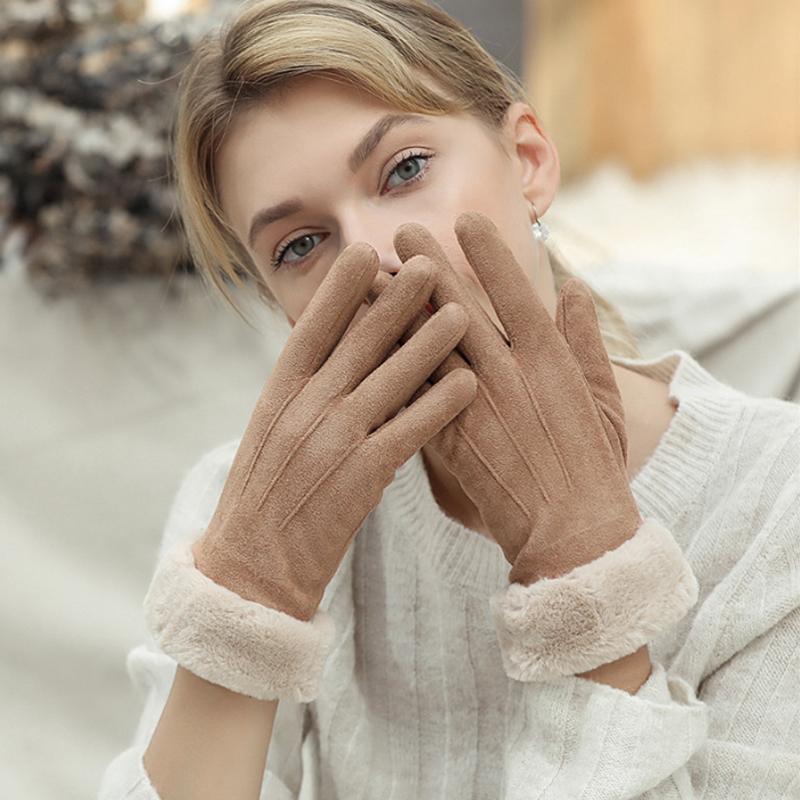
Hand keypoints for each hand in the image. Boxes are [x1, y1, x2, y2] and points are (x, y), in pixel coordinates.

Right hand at [192, 242, 476, 620]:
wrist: (251, 570)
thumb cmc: (264, 500)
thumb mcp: (270, 435)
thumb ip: (301, 395)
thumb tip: (332, 355)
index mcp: (277, 396)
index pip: (310, 330)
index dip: (340, 290)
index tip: (366, 253)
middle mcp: (304, 410)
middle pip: (356, 344)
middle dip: (395, 301)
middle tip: (428, 263)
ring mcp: (332, 442)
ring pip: (389, 381)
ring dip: (429, 344)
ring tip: (463, 312)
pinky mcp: (360, 478)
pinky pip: (407, 433)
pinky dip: (438, 407)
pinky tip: (468, 384)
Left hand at [367, 211, 641, 586]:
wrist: (571, 535)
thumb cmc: (594, 467)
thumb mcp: (602, 400)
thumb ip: (586, 341)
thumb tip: (575, 288)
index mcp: (550, 363)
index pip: (515, 294)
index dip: (489, 254)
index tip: (466, 219)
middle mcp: (509, 378)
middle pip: (460, 310)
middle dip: (429, 266)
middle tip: (401, 231)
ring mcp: (475, 409)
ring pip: (427, 347)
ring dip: (398, 308)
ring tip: (371, 275)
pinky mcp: (449, 442)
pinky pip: (413, 395)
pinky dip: (391, 365)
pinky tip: (365, 342)